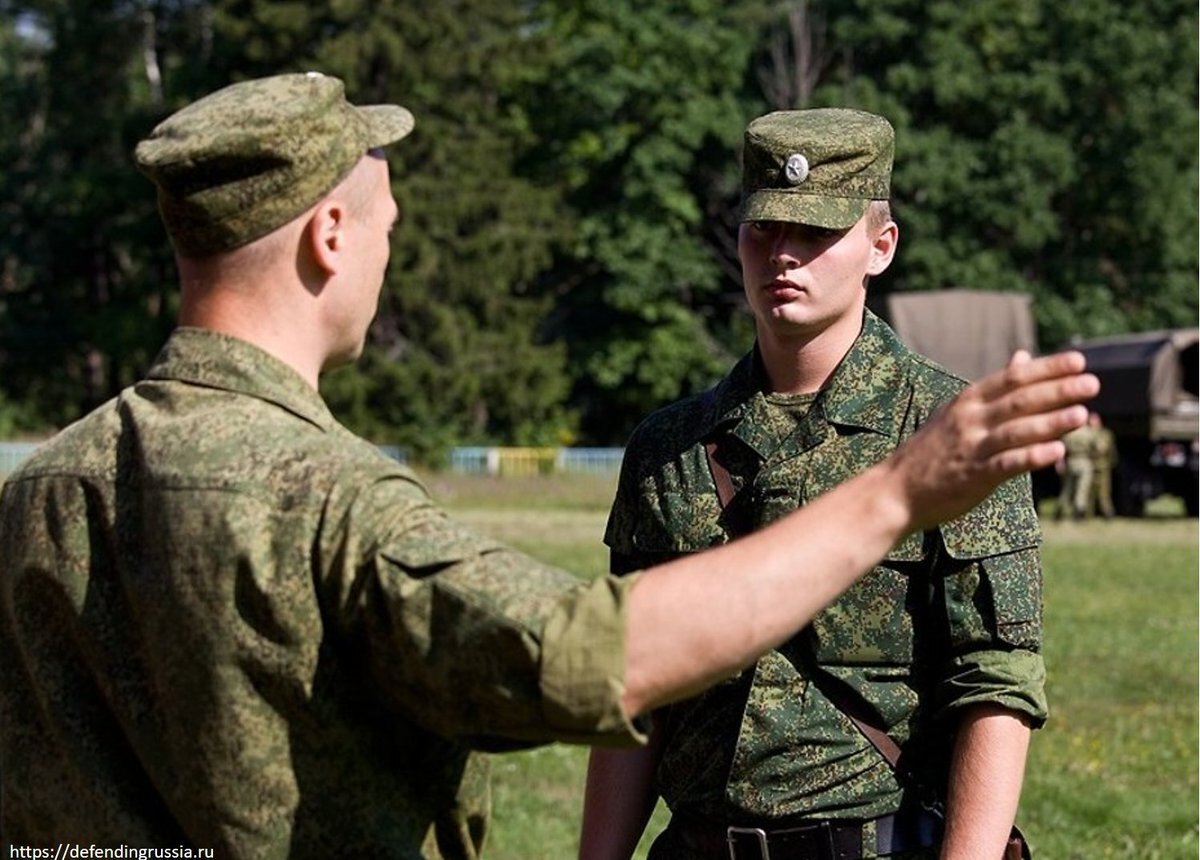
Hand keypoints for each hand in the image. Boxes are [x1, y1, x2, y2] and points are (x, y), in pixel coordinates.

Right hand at [889, 350, 1097, 531]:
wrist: (895, 490)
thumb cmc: (932, 451)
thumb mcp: (959, 411)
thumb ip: (995, 388)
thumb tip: (1023, 357)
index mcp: (968, 401)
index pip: (1012, 378)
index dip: (1046, 368)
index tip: (1078, 360)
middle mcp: (970, 420)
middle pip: (1019, 400)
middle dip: (1057, 391)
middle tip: (1092, 383)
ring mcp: (971, 447)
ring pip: (1016, 430)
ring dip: (1051, 422)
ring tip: (1082, 414)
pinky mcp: (973, 476)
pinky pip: (1006, 464)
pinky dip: (1031, 457)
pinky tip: (1056, 452)